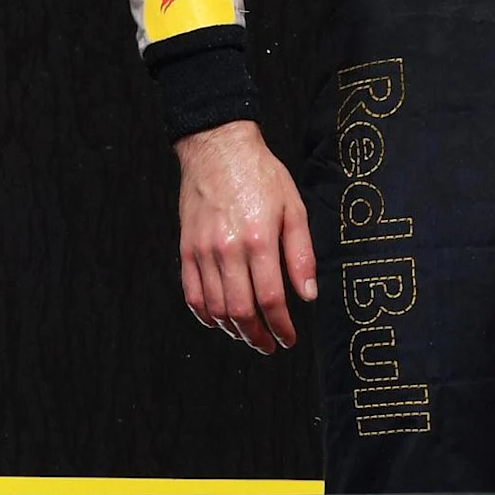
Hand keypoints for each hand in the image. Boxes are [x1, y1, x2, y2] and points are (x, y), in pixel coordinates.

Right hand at [175, 120, 315, 354]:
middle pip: (240, 310)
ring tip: (249, 336)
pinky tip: (220, 322)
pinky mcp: (186, 250)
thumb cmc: (261, 175)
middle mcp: (227, 250)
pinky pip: (192, 295)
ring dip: (233, 330)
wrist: (218, 149)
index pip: (271, 298)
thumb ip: (301, 254)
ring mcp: (202, 252)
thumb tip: (308, 295)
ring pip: (215, 308)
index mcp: (259, 239)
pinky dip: (205, 316)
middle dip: (258, 335)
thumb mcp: (294, 208)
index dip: (281, 325)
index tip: (289, 338)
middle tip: (270, 345)